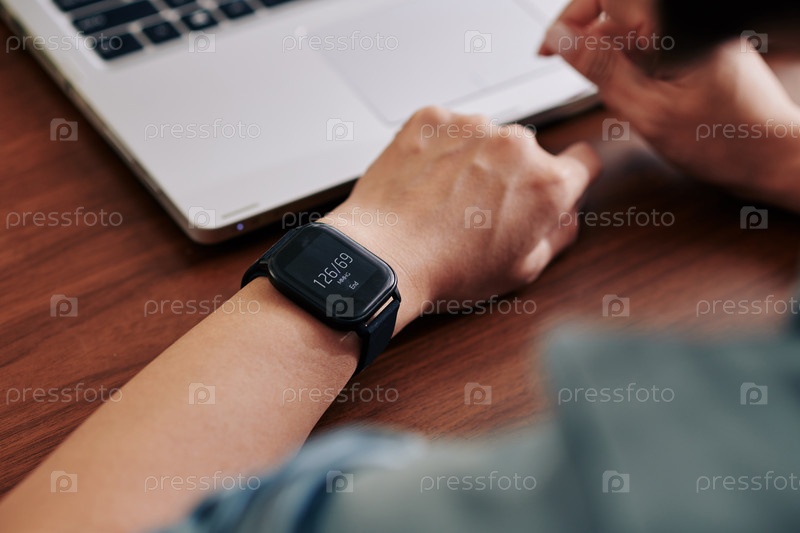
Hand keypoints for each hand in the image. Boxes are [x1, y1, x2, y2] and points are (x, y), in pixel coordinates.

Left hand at [321, 107, 600, 326]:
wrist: (383, 254)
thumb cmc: (447, 268)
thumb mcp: (522, 270)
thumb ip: (558, 235)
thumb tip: (566, 215)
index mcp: (547, 183)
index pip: (585, 160)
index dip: (572, 176)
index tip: (553, 184)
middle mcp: (516, 144)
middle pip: (527, 153)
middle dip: (511, 176)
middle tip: (479, 211)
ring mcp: (472, 125)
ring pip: (484, 139)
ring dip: (473, 160)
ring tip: (443, 200)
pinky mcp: (432, 118)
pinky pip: (446, 128)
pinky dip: (438, 149)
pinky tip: (424, 182)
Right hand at [541, 0, 799, 210]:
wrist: (769, 156)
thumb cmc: (722, 141)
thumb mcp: (646, 110)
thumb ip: (600, 69)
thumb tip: (560, 40)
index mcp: (676, 27)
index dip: (571, 17)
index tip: (551, 47)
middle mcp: (686, 21)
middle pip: (617, 9)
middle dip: (585, 36)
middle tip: (566, 67)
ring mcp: (693, 30)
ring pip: (631, 26)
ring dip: (608, 53)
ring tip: (609, 92)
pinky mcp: (696, 42)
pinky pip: (650, 40)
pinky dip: (630, 62)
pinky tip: (631, 90)